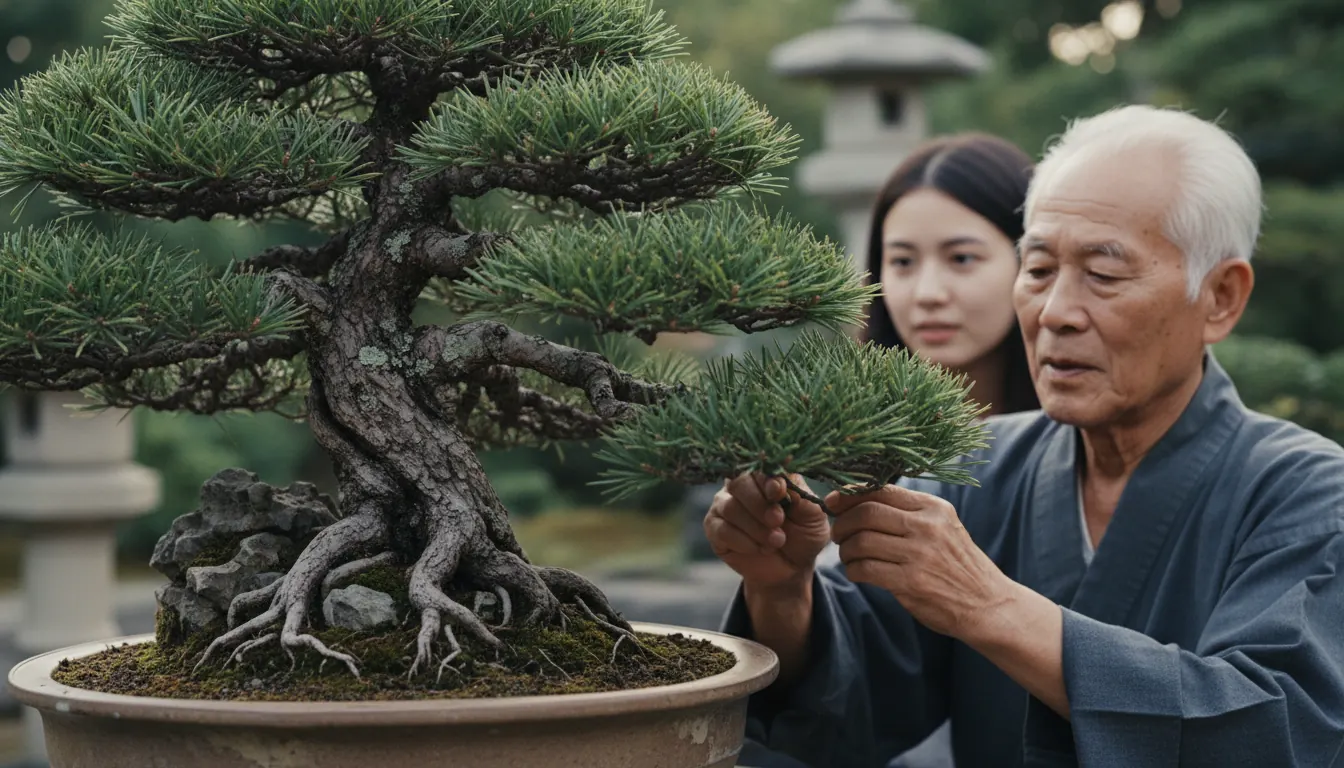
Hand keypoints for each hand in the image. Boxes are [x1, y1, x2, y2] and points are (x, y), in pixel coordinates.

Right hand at [704, 472, 830, 590]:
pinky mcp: (714, 529)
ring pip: (731, 508)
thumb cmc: (803, 536)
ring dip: (755, 527)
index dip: (766, 479)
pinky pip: (722, 530)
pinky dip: (744, 541)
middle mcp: (741, 488)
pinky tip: (759, 549)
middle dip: (759, 505)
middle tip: (778, 521)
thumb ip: (800, 493)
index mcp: (765, 479)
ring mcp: (724, 507)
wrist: (791, 569)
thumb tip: (781, 477)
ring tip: (776, 541)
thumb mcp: (812, 515)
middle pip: (739, 484)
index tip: (778, 493)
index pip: (758, 468)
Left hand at [827, 484, 1013, 638]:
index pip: (881, 490)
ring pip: (861, 542)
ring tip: (849, 556)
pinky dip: (853, 570)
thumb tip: (858, 500)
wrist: (988, 603)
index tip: (833, 502)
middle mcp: (927, 527)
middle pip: (866, 513)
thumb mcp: (942, 527)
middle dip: (842, 523)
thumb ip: (908, 513)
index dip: (849, 494)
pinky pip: (865, 569)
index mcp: (933, 508)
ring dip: (845, 550)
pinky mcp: (911, 583)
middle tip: (837, 534)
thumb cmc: (957, 564)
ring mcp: (919, 554)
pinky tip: (858, 573)